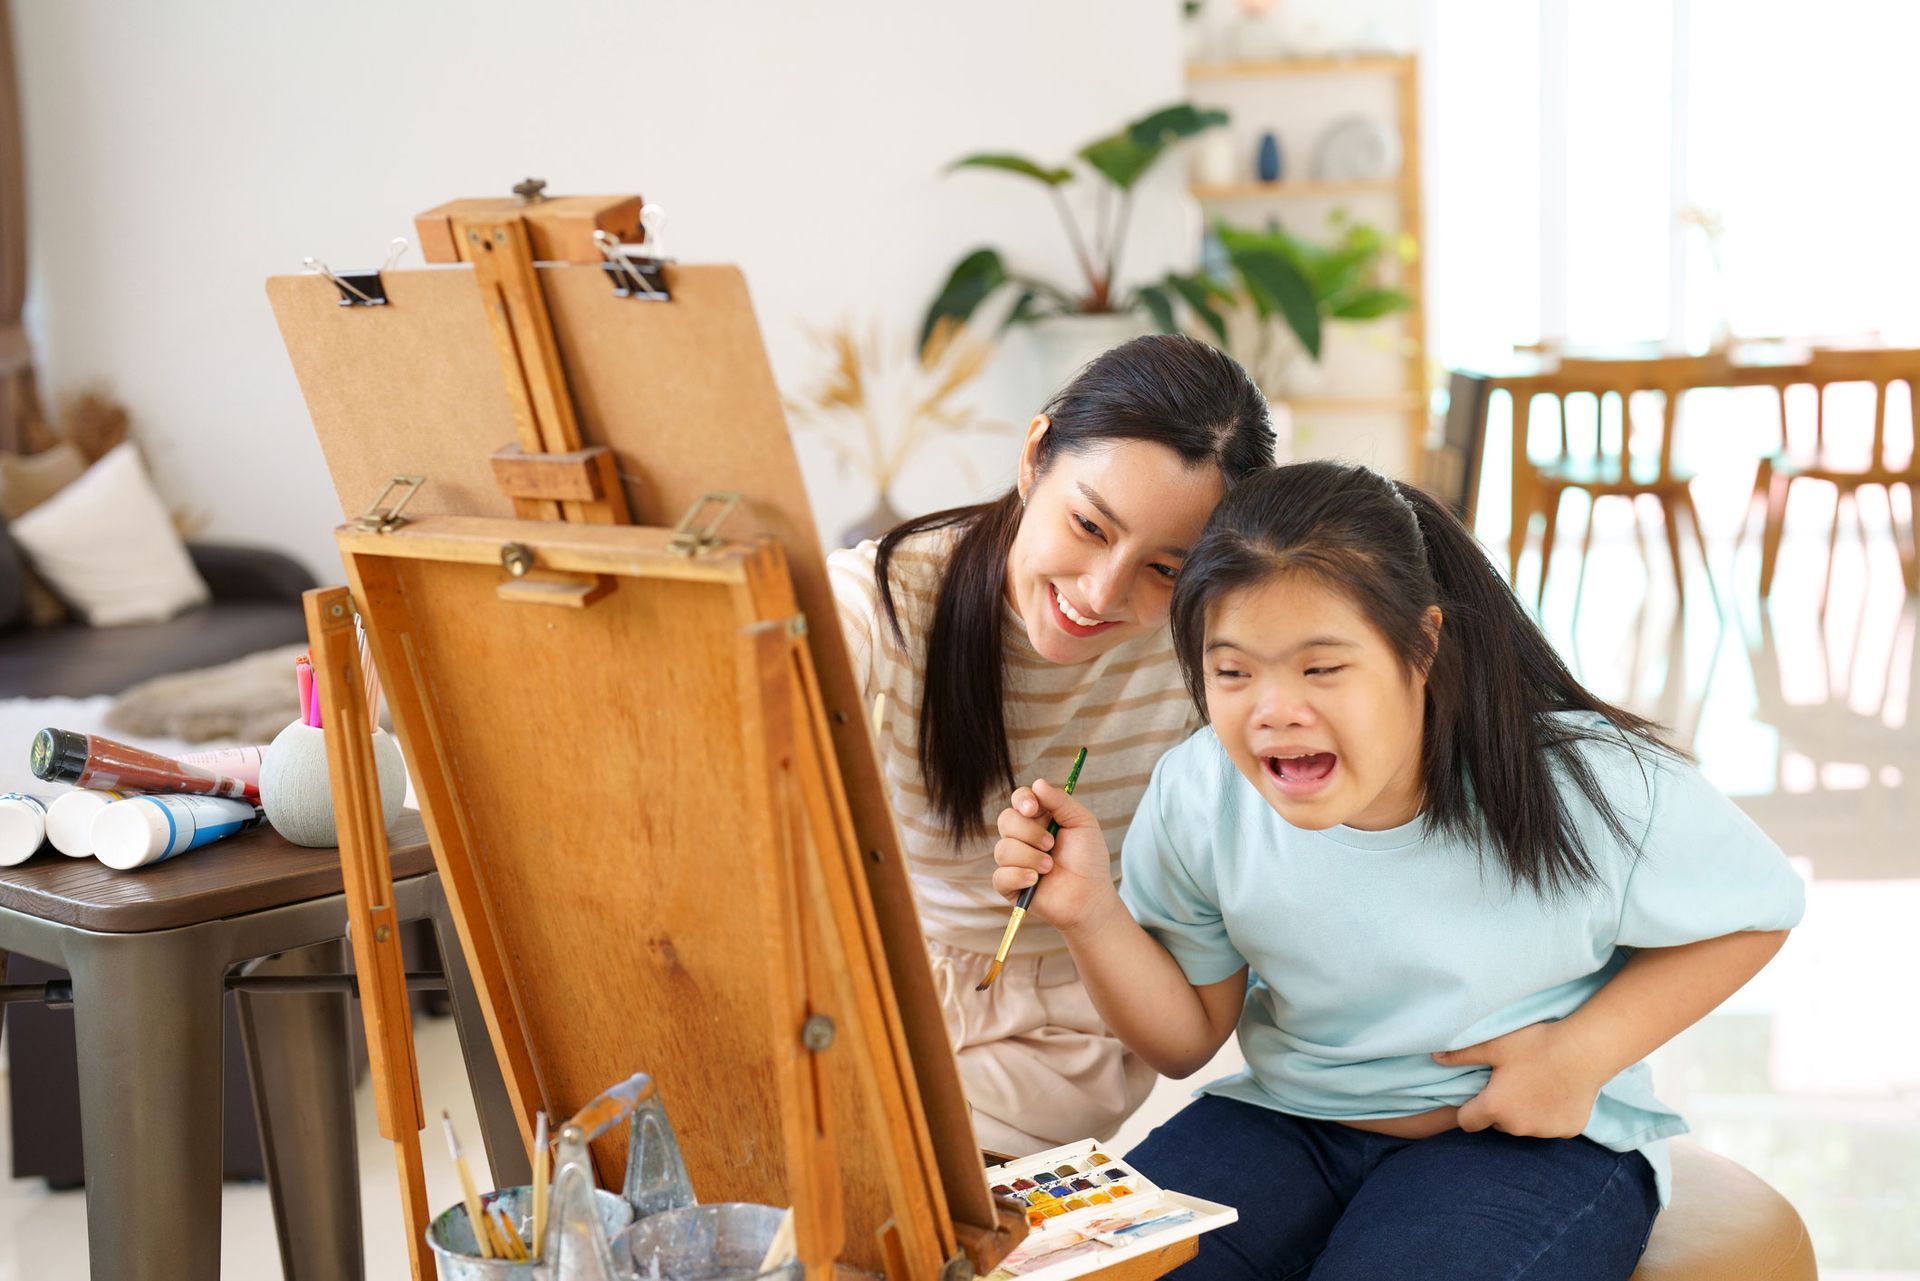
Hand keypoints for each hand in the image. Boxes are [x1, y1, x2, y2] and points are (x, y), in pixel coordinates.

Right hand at [992, 777, 1118, 934]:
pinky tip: (1036, 881)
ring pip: (1003, 849)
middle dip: (1029, 832)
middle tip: (1051, 844)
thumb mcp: (1082, 823)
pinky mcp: (1009, 885)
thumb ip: (1061, 801)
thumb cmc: (1089, 859)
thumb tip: (1038, 783)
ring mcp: (1014, 861)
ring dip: (1029, 857)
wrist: (1090, 896)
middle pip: (1006, 820)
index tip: (1033, 809)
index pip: (1019, 799)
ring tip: (1049, 867)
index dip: (1022, 800)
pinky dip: (1019, 876)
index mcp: (1038, 819)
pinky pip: (1000, 875)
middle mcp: (1022, 837)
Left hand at [1431, 1021, 1607, 1138]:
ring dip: (1526, 1113)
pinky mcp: (1569, 1131)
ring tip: (1536, 1084)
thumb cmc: (1535, 1045)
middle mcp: (1518, 1127)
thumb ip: (1461, 1054)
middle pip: (1498, 1124)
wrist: (1585, 1050)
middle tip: (1511, 1082)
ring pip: (1526, 1126)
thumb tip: (1434, 1057)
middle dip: (1500, 1108)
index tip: (1479, 1092)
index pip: (1467, 1122)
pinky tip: (1557, 1091)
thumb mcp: (1494, 1045)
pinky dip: (1551, 1114)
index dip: (1468, 1108)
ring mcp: (1545, 1132)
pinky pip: (1552, 1126)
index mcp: (1495, 1108)